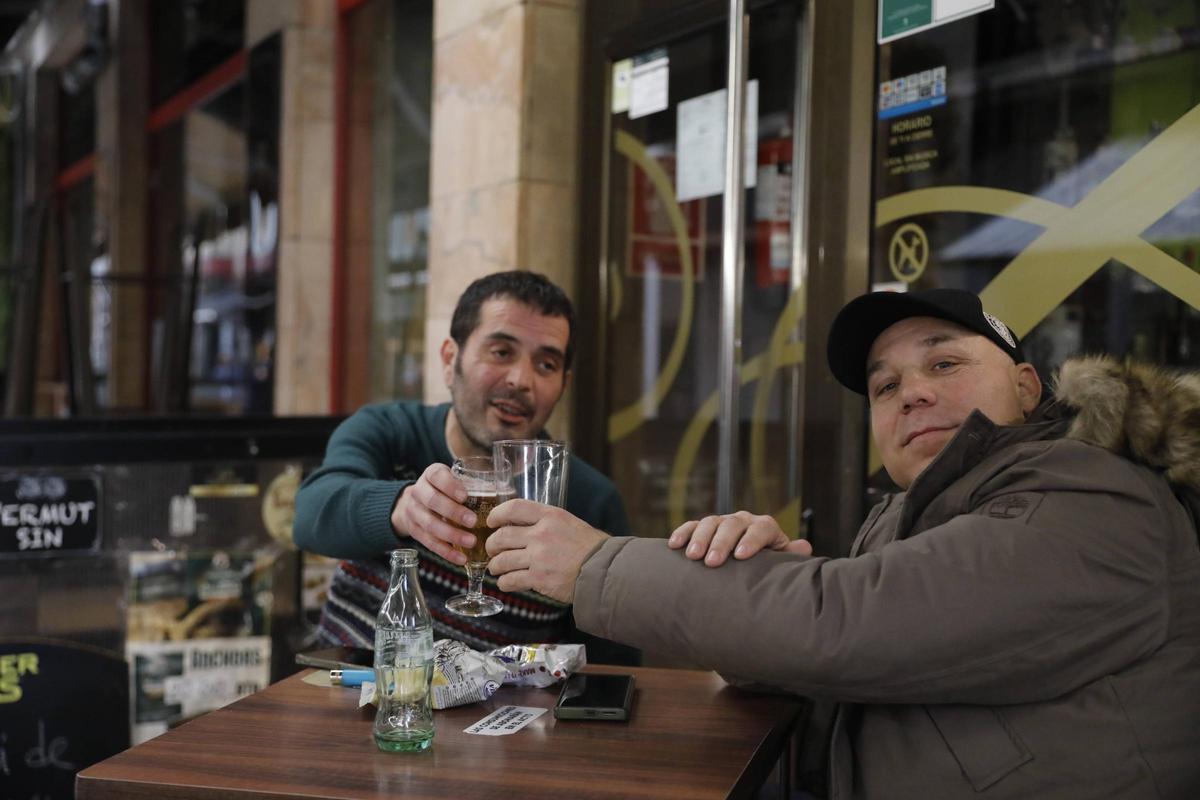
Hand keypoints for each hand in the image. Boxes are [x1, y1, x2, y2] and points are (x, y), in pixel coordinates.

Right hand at [390, 463, 476, 565]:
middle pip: (432, 501)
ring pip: (429, 525)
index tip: (465, 496)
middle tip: (473, 521)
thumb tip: (505, 493)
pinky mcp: (414, 531)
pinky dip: (446, 552)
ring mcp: (413, 512)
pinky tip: (461, 559)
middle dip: (453, 512)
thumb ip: (472, 483)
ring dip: (451, 535)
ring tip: (471, 542)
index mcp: (431, 475)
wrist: (417, 501)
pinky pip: (429, 543)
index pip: (436, 475)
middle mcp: (418, 491)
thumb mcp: (454, 479)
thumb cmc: (445, 489)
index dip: (450, 486)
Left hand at [485, 499, 607, 602]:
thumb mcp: (568, 523)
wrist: (604, 571)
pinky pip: (510, 580)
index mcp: (550, 516)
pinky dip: (504, 583)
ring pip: (501, 561)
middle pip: (501, 536)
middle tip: (492, 550)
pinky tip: (506, 583)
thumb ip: (545, 522)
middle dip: (491, 545)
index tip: (491, 522)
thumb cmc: (590, 547)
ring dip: (495, 566)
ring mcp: (539, 557)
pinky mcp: (539, 579)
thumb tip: (520, 526)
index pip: (513, 508)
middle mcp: (541, 534)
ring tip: (497, 569)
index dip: (496, 514)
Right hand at [667, 511, 812, 566]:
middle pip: (732, 524)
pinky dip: (682, 533)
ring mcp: (722, 522)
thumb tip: (804, 547)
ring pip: (710, 522)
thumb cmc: (765, 567)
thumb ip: (789, 555)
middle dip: (721, 542)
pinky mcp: (703, 527)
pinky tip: (674, 546)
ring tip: (693, 557)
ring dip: (700, 538)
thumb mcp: (779, 561)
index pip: (762, 527)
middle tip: (711, 562)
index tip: (741, 556)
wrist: (748, 563)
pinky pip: (691, 526)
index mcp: (764, 527)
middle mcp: (743, 521)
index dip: (752, 540)